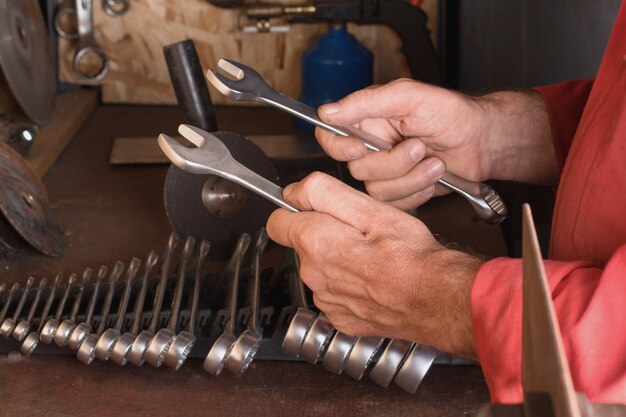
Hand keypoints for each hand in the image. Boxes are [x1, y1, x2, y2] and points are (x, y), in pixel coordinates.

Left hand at [267, 172, 482, 357]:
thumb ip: (323, 193)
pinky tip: (373, 280)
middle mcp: (314, 274)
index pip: (277, 221)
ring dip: (337, 261)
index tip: (314, 209)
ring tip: (371, 257)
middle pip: (303, 245)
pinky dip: (349, 286)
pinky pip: (334, 294)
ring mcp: (326, 300)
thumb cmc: (409, 255)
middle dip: (324, 234)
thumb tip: (293, 192)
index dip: (296, 210)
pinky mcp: (340, 318)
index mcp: (315, 242)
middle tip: (359, 232)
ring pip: (320, 270)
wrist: (435, 299)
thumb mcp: (370, 208)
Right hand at [316, 79, 556, 210]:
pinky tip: (433, 177)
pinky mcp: (400, 193)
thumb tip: (327, 110)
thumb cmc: (451, 114)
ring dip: (412, 178)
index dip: (339, 147)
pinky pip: (395, 204)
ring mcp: (385, 173)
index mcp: (367, 121)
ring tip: (435, 162)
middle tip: (419, 146)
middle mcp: (372, 147)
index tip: (361, 147)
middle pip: (358, 169)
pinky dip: (419, 191)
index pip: (329, 136)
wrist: (482, 142)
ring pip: (377, 190)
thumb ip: (367, 102)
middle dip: (394, 162)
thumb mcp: (409, 97)